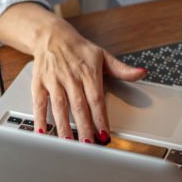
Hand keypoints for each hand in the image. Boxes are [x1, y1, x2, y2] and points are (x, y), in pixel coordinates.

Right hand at [0, 3, 146, 141]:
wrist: (52, 36)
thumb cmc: (79, 49)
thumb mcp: (103, 55)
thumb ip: (122, 69)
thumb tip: (141, 73)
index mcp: (88, 73)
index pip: (96, 99)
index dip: (100, 117)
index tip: (104, 134)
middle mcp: (71, 77)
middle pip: (78, 106)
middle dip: (84, 126)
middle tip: (88, 145)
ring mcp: (54, 80)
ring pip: (59, 106)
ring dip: (64, 126)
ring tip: (68, 143)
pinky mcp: (39, 83)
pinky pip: (39, 102)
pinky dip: (40, 117)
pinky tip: (42, 132)